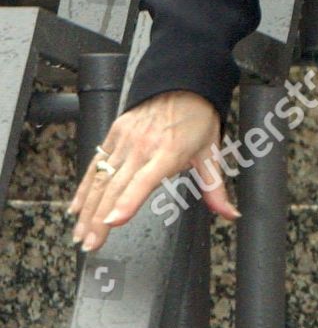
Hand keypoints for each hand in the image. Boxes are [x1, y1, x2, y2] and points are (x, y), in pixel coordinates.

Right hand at [68, 90, 237, 252]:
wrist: (184, 82)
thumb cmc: (199, 118)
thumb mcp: (212, 153)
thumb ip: (216, 189)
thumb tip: (230, 214)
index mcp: (170, 153)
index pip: (145, 182)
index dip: (128, 203)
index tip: (112, 222)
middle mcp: (144, 147)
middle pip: (116, 188)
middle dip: (99, 220)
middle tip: (90, 245)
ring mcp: (126, 139)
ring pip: (101, 179)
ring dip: (88, 209)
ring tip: (79, 234)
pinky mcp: (115, 132)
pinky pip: (96, 163)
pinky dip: (84, 187)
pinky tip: (76, 207)